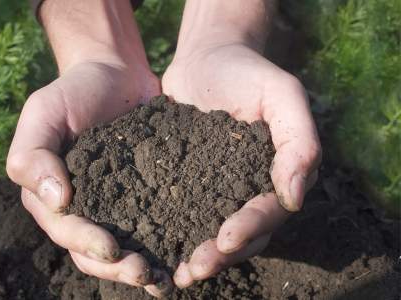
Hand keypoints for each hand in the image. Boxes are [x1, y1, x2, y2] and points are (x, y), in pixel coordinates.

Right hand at [6, 0, 172, 295]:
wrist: (115, 75)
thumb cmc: (74, 91)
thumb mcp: (44, 112)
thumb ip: (34, 154)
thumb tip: (56, 201)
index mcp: (51, 196)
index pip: (65, 230)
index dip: (86, 243)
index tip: (112, 248)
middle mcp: (81, 209)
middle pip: (93, 251)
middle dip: (117, 267)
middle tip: (144, 274)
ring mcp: (113, 206)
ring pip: (121, 250)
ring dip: (139, 268)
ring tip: (163, 279)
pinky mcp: (143, 196)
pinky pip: (150, 227)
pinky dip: (162, 246)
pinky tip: (180, 258)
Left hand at [162, 40, 320, 286]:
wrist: (206, 57)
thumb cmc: (247, 71)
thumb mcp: (281, 94)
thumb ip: (299, 141)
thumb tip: (295, 196)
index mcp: (277, 174)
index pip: (269, 210)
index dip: (250, 227)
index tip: (225, 239)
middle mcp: (249, 189)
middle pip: (241, 233)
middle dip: (219, 254)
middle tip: (193, 270)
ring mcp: (217, 189)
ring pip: (211, 231)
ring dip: (196, 254)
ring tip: (174, 273)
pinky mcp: (187, 183)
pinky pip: (181, 212)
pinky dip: (171, 232)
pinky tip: (152, 247)